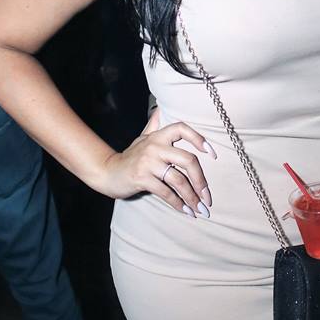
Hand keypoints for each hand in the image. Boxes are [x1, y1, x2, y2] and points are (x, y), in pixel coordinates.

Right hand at [97, 109, 216, 215]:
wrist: (107, 172)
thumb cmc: (130, 156)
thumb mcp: (143, 138)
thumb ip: (155, 125)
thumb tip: (161, 108)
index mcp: (158, 136)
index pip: (182, 129)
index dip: (199, 139)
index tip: (213, 154)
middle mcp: (155, 146)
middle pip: (188, 160)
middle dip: (201, 180)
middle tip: (207, 196)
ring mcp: (148, 162)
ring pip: (179, 180)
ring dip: (192, 197)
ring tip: (199, 208)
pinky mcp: (141, 178)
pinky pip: (166, 192)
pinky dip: (178, 203)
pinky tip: (185, 211)